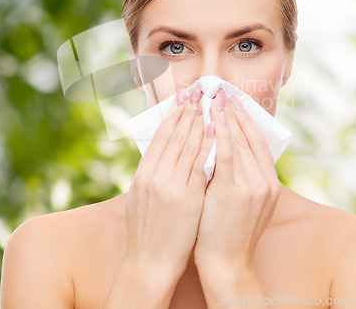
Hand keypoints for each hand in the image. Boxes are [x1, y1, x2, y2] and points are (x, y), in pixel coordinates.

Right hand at [124, 86, 214, 278]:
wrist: (149, 262)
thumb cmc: (145, 231)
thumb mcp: (139, 197)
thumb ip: (151, 173)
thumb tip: (161, 153)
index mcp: (142, 174)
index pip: (159, 137)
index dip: (172, 115)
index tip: (181, 98)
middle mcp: (154, 176)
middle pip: (174, 136)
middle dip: (187, 111)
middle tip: (196, 91)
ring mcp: (170, 187)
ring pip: (187, 146)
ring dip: (199, 122)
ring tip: (207, 104)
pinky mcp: (187, 198)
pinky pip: (200, 165)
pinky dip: (208, 146)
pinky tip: (216, 131)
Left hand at [194, 88, 280, 270]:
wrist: (227, 263)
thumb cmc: (230, 233)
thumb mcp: (246, 203)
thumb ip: (243, 178)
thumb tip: (228, 151)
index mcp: (270, 183)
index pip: (259, 143)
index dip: (247, 120)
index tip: (236, 103)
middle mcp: (265, 181)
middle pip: (250, 138)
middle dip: (236, 112)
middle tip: (224, 91)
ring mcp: (252, 186)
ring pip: (238, 142)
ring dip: (226, 117)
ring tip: (215, 98)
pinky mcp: (234, 190)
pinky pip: (226, 154)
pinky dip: (221, 133)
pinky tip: (213, 118)